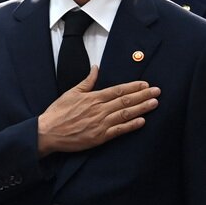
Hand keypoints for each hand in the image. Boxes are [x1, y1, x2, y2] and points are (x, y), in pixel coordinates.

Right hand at [37, 66, 159, 156]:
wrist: (48, 132)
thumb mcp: (71, 93)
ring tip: (154, 104)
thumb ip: (87, 81)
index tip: (146, 84)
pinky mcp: (99, 137)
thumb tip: (96, 68)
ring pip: (125, 114)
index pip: (118, 90)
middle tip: (157, 92)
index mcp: (93, 98)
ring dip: (141, 108)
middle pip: (125, 100)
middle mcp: (99, 110)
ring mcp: (100, 124)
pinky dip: (131, 126)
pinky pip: (119, 130)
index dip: (133, 87)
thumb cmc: (58, 113)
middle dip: (143, 96)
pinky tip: (142, 121)